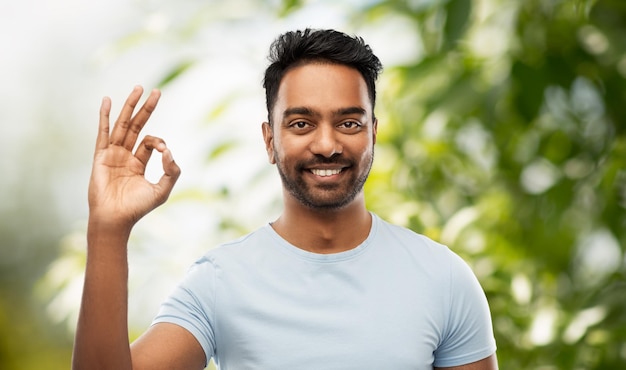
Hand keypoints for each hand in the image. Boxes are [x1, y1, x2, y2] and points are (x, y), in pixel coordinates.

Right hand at [88, 86, 180, 230]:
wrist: (115, 219)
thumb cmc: (137, 208)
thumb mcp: (162, 190)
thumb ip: (172, 171)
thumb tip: (169, 150)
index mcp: (138, 163)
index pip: (150, 143)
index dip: (159, 142)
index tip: (164, 151)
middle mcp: (124, 156)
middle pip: (136, 126)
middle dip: (146, 108)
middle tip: (156, 90)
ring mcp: (112, 154)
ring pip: (122, 125)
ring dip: (130, 106)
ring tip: (139, 88)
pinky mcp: (101, 156)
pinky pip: (103, 132)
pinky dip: (105, 116)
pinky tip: (107, 101)